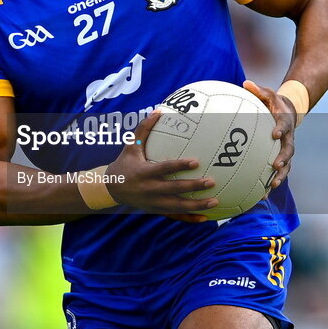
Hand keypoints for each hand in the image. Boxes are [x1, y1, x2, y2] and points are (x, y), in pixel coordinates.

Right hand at [103, 110, 217, 220]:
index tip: (196, 162)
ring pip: (178, 206)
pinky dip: (190, 218)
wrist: (111, 189)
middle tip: (212, 181)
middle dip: (193, 186)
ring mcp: (154, 203)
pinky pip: (176, 216)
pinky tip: (206, 218)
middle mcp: (150, 190)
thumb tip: (159, 110)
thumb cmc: (124, 163)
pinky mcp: (156, 211)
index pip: (164, 169)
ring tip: (216, 201)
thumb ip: (144, 129)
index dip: (180, 166)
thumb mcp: (131, 146)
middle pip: (175, 189)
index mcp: (144, 173)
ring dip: (197, 205)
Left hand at [242, 79, 296, 193]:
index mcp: (284, 122)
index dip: (281, 129)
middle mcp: (288, 139)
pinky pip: (277, 173)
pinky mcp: (281, 159)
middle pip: (289, 150)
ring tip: (271, 187)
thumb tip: (246, 83)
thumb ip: (258, 90)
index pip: (284, 125)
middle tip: (276, 166)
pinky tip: (260, 196)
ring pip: (286, 166)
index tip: (275, 134)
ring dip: (280, 177)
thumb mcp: (267, 94)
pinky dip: (270, 184)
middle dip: (283, 159)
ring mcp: (286, 150)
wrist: (288, 113)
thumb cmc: (273, 103)